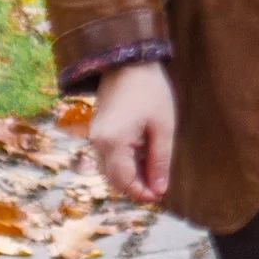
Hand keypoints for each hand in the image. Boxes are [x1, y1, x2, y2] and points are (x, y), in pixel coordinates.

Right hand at [88, 62, 175, 204]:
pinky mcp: (98, 131)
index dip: (142, 193)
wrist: (127, 62)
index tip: (160, 197)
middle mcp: (98, 143)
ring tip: (154, 170)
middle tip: (159, 186)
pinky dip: (124, 163)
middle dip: (136, 187)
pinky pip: (108, 157)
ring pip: (110, 170)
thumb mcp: (162, 127)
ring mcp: (95, 137)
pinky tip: (143, 157)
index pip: (124, 182)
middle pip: (114, 179)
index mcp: (113, 142)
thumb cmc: (149, 91)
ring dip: (130, 175)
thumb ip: (160, 160)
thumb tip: (159, 189)